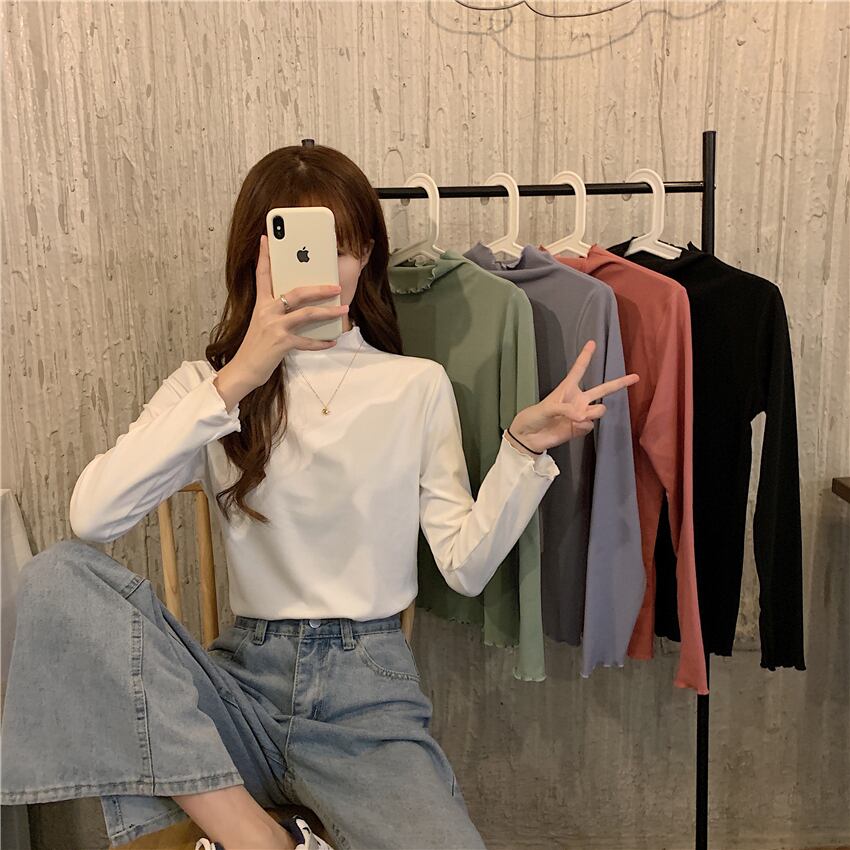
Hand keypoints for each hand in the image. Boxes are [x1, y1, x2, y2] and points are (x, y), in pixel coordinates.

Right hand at [230, 234, 349, 389]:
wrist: (244, 370)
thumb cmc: (255, 347)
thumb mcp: (262, 323)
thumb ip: (276, 311)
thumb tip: (298, 305)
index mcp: (260, 304)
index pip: (262, 275)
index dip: (264, 256)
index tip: (266, 238)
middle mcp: (266, 312)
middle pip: (296, 292)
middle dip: (319, 288)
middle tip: (336, 286)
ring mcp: (274, 327)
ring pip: (306, 314)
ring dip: (328, 312)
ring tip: (343, 309)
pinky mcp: (281, 343)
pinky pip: (307, 341)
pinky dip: (321, 342)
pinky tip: (332, 340)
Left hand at [509, 340, 638, 452]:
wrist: (530, 437)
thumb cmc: (535, 416)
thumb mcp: (547, 408)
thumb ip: (566, 409)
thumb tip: (582, 416)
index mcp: (568, 388)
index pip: (579, 369)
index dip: (585, 356)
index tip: (592, 342)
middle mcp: (578, 399)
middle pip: (603, 390)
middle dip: (619, 383)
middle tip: (636, 376)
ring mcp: (582, 414)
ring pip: (599, 410)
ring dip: (592, 413)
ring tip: (577, 417)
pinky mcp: (581, 428)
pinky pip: (590, 424)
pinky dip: (584, 425)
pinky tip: (574, 426)